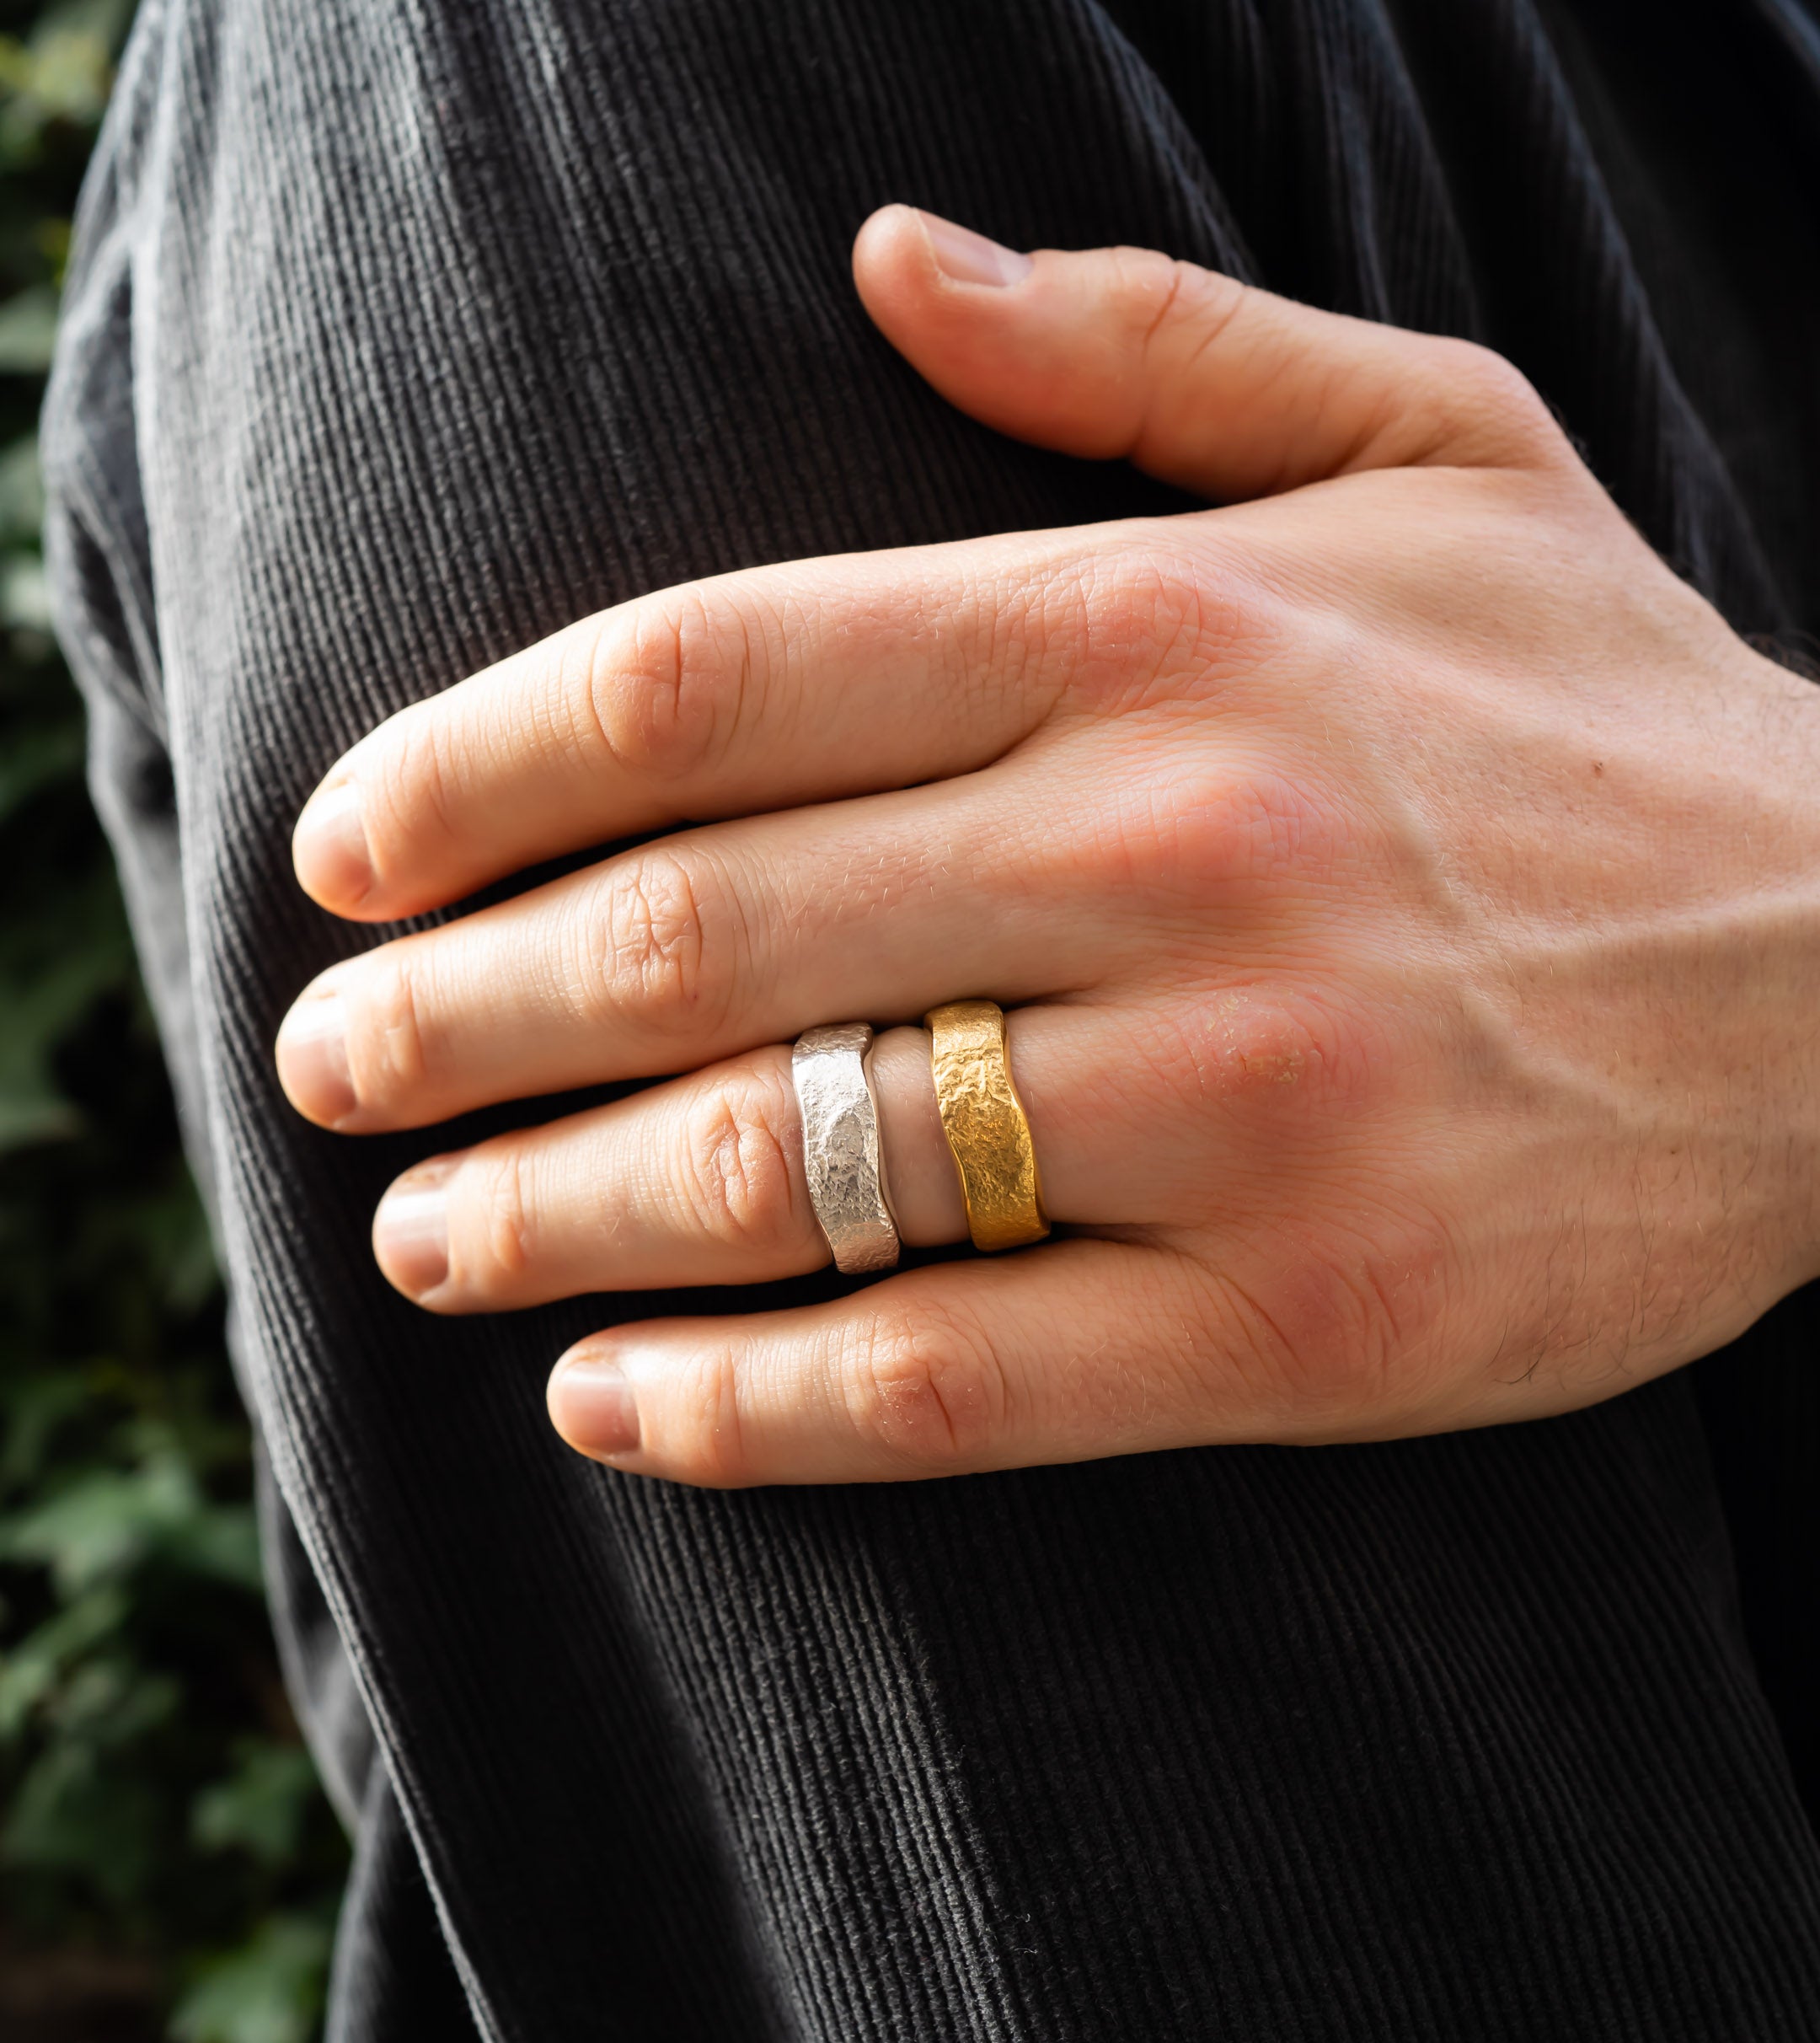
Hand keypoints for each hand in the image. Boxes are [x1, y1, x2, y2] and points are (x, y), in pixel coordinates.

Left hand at [276, 207, 1819, 1485]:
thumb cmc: (1612, 717)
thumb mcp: (1432, 445)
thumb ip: (1143, 344)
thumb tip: (880, 260)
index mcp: (1162, 633)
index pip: (709, 681)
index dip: (476, 775)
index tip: (348, 858)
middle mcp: (1174, 855)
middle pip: (699, 937)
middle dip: (459, 1018)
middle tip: (330, 1071)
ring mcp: (1239, 1108)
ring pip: (795, 1169)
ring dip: (551, 1215)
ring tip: (421, 1237)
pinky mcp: (1303, 1325)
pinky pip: (954, 1379)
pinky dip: (745, 1409)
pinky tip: (608, 1405)